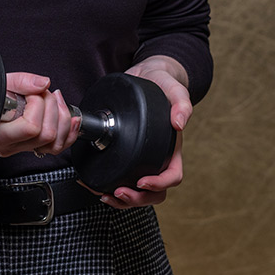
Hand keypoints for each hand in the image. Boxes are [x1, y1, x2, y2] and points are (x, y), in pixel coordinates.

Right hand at [0, 73, 79, 157]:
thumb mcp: (0, 82)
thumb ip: (22, 81)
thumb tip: (44, 84)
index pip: (31, 127)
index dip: (37, 104)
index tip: (31, 92)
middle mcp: (9, 145)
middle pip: (46, 135)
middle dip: (52, 107)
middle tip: (43, 92)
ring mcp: (21, 149)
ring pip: (54, 143)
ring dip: (61, 117)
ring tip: (54, 99)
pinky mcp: (31, 147)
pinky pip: (57, 147)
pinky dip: (68, 132)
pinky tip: (70, 118)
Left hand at [97, 55, 189, 208]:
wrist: (146, 75)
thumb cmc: (163, 84)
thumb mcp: (175, 89)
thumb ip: (181, 103)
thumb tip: (179, 123)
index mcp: (171, 149)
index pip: (173, 176)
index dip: (159, 184)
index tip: (142, 181)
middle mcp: (157, 158)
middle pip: (154, 192)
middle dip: (136, 198)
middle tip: (117, 192)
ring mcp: (141, 158)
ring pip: (136, 191)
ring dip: (121, 199)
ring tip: (103, 194)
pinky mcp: (124, 154)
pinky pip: (119, 177)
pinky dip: (107, 185)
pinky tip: (93, 183)